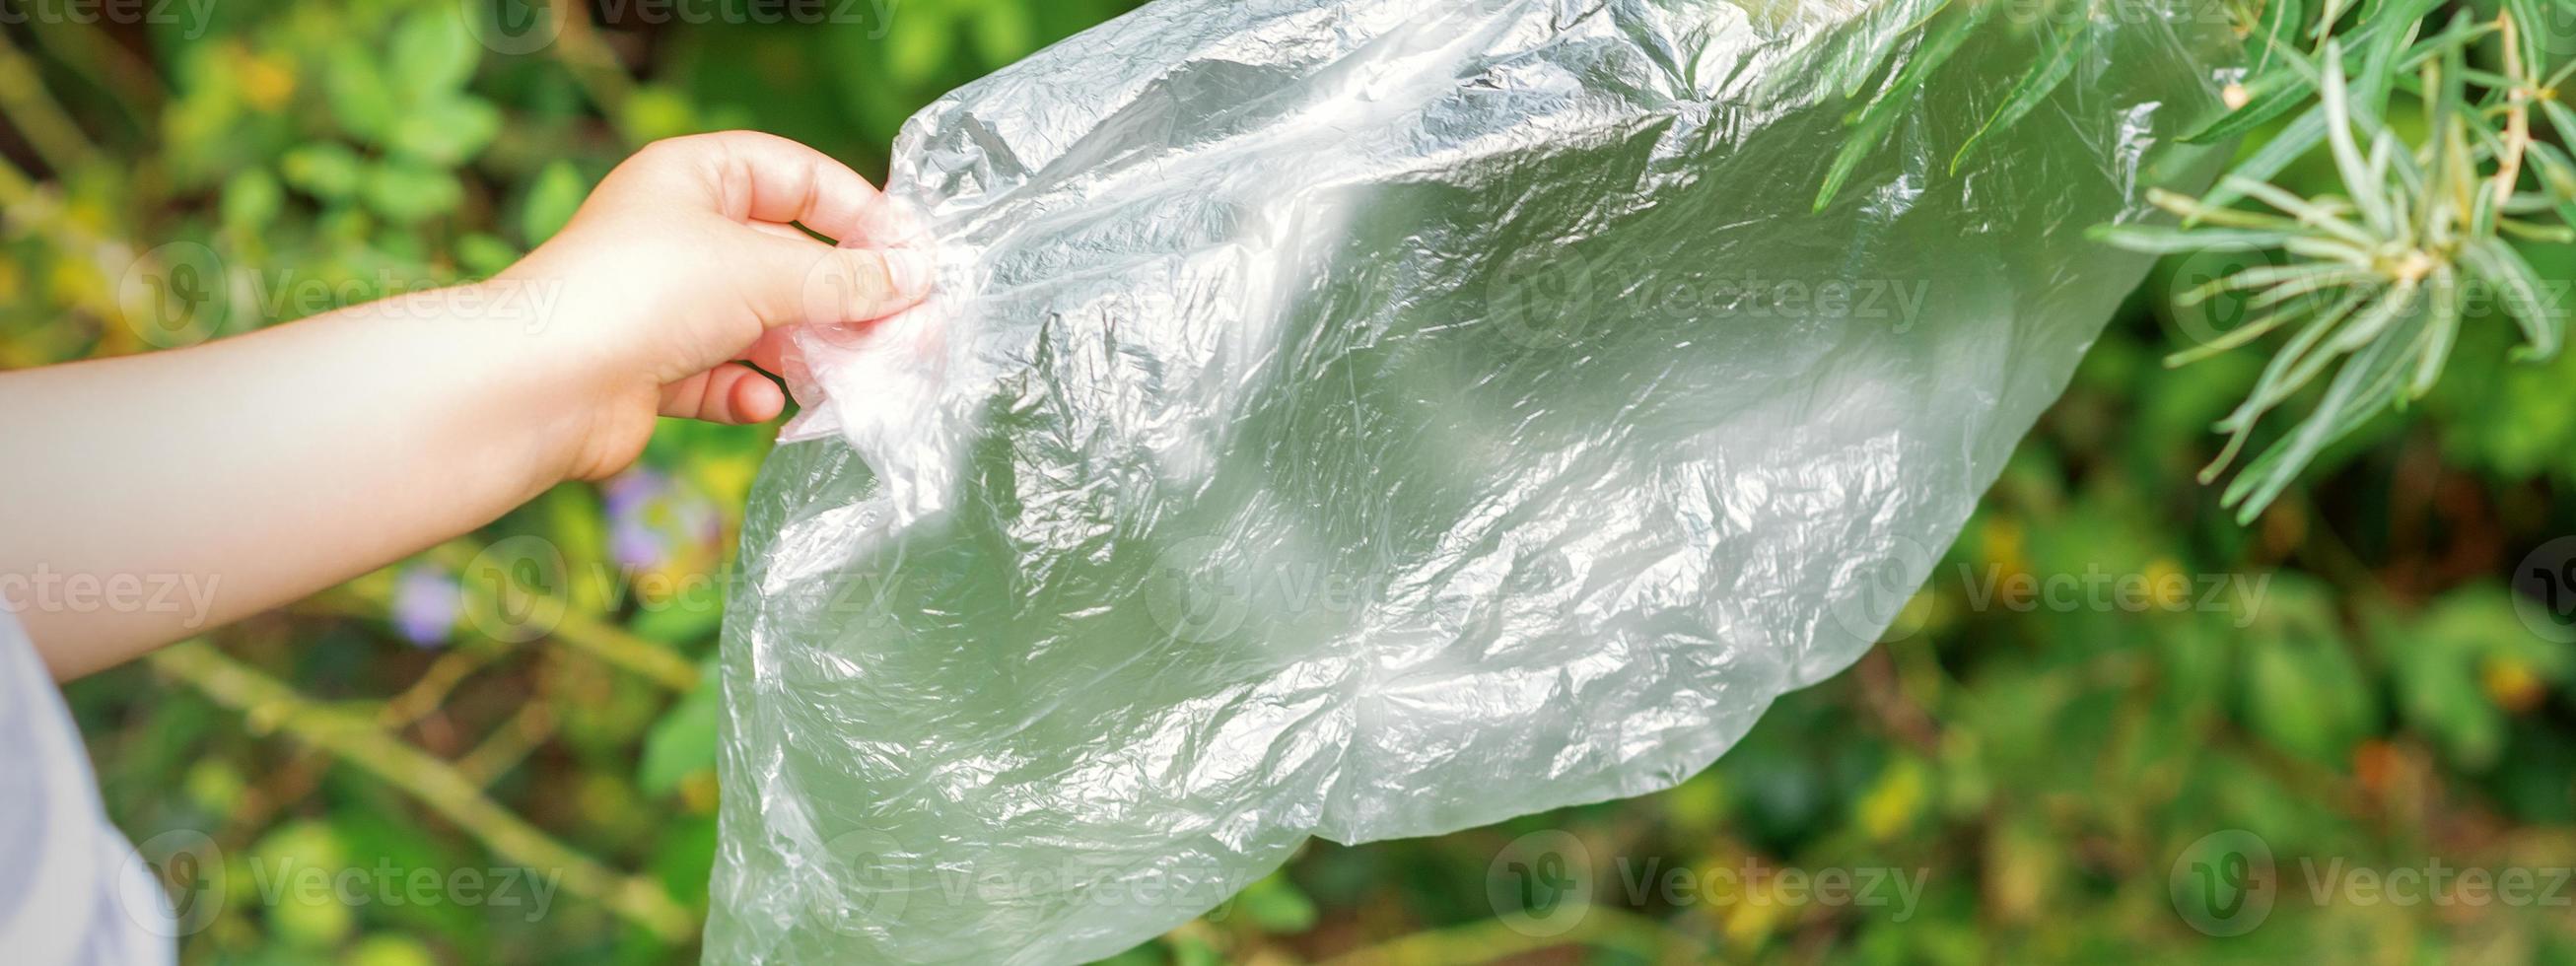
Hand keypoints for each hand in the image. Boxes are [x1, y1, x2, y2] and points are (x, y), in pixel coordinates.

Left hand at [498, 130, 934, 481]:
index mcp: (695, 177)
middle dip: (844, 296)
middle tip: (904, 331)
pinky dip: (747, 390)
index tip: (913, 259)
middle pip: (788, 255)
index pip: (800, 177)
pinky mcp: (655, 369)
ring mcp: (665, 303)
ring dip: (806, 350)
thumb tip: (916, 278)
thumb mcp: (763, 273)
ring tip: (850, 376)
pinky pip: (723, 374)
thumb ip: (846, 279)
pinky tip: (759, 403)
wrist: (536, 387)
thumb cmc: (643, 296)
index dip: (861, 213)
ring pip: (763, 321)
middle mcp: (679, 233)